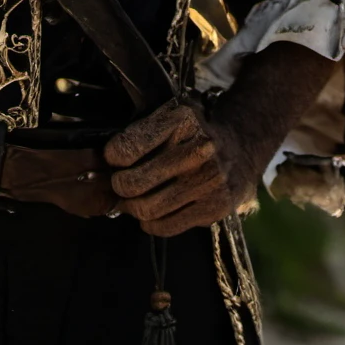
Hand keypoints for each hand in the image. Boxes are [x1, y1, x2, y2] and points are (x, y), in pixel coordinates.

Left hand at [102, 100, 261, 236]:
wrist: (241, 149)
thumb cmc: (194, 135)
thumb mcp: (171, 118)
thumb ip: (140, 134)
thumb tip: (104, 162)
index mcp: (182, 122)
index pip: (129, 147)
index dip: (112, 157)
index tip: (113, 159)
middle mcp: (198, 151)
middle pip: (134, 183)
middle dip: (119, 186)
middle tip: (119, 184)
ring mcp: (208, 182)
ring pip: (147, 209)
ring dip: (132, 207)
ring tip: (132, 200)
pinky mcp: (215, 208)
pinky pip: (166, 226)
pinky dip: (150, 224)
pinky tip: (151, 214)